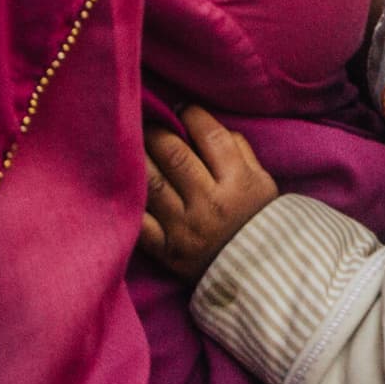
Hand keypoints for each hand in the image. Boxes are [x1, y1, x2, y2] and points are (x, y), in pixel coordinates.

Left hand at [139, 108, 276, 281]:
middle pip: (174, 154)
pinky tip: (121, 181)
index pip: (211, 137)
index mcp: (240, 183)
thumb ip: (239, 150)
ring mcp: (186, 228)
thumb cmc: (259, 221)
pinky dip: (128, 200)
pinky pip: (140, 221)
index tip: (181, 108)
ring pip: (151, 182)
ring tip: (131, 144)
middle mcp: (211, 204)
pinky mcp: (167, 251)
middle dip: (157, 130)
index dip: (191, 114)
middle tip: (147, 121)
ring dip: (137, 157)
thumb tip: (204, 123)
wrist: (259, 275)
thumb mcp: (263, 183)